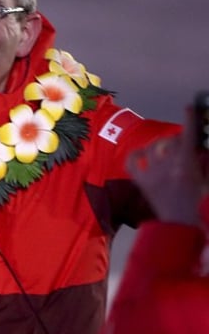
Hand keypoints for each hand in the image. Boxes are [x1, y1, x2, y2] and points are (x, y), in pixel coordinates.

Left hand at [127, 108, 205, 225]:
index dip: (189, 120)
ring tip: (167, 149)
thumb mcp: (206, 179)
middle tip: (183, 145)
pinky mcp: (141, 182)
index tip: (189, 108)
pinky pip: (132, 162)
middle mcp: (167, 166)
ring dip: (161, 145)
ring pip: (153, 148)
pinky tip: (143, 154)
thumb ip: (203, 162)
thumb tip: (198, 149)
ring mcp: (151, 174)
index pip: (187, 137)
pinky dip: (136, 155)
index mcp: (186, 165)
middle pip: (171, 141)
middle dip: (178, 140)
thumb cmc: (199, 203)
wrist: (182, 225)